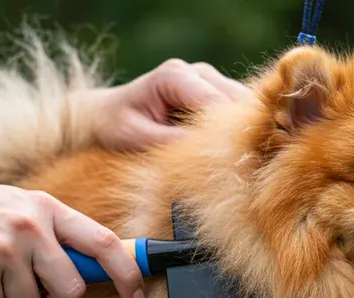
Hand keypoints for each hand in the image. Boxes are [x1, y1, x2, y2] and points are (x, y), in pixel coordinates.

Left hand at [78, 59, 254, 150]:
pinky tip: (236, 157)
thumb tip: (209, 158)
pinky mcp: (218, 95)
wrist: (106, 113)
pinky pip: (241, 114)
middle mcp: (200, 72)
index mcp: (176, 76)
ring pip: (247, 108)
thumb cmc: (115, 125)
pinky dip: (241, 135)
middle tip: (243, 169)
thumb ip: (172, 143)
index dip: (231, 135)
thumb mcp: (136, 137)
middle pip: (241, 102)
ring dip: (246, 135)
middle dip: (245, 135)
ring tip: (240, 165)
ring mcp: (212, 81)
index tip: (235, 167)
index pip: (218, 105)